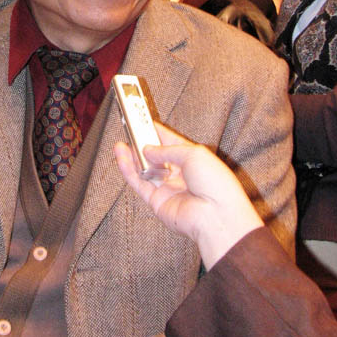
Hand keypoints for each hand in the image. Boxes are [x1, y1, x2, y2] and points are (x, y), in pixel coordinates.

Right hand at [114, 122, 262, 269]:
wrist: (216, 215)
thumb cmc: (213, 182)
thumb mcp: (192, 153)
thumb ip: (166, 150)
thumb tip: (147, 149)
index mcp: (193, 160)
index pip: (171, 143)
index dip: (157, 132)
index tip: (143, 121)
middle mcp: (180, 174)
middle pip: (156, 157)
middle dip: (142, 144)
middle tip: (128, 132)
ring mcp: (168, 189)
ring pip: (145, 171)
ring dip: (132, 157)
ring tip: (119, 145)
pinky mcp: (157, 202)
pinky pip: (140, 184)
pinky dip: (129, 171)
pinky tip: (122, 158)